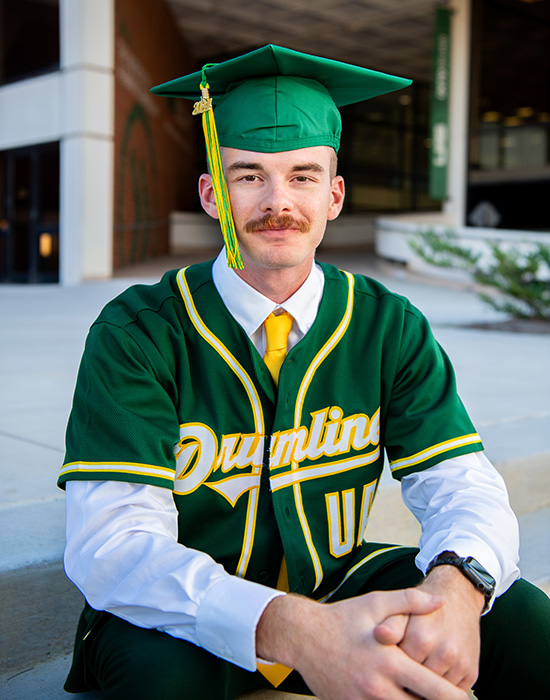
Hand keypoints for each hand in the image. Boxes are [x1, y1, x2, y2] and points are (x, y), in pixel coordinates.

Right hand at [256, 588, 469, 699]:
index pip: (433, 691)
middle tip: (452, 699)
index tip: (467, 698)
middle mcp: (378, 688)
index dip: (455, 698)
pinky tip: (401, 695)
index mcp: (390, 662)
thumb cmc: (342, 617)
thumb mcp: (376, 603)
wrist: (302, 636)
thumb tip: (440, 601)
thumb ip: (410, 601)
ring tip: (424, 694)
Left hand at [375, 566, 484, 691]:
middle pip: (419, 685)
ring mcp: (460, 664)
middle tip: (402, 676)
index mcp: (421, 638)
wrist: (458, 597)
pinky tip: (434, 678)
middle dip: (410, 683)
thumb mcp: (404, 610)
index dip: (394, 671)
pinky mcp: (472, 673)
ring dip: (427, 689)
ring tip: (418, 677)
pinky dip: (443, 691)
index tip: (390, 668)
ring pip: (437, 693)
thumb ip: (391, 624)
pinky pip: (453, 693)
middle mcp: (444, 652)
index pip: (401, 671)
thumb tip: (378, 634)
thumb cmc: (424, 608)